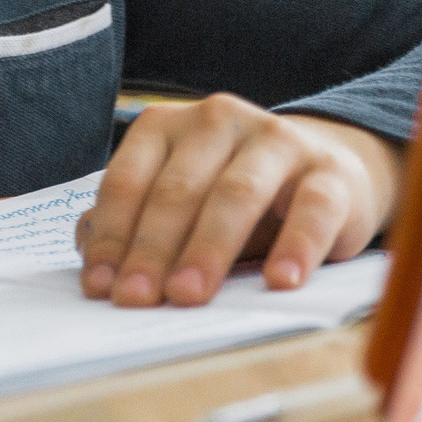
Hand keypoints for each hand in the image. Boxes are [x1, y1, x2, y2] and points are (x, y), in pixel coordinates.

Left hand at [74, 94, 401, 307]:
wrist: (327, 177)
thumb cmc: (234, 200)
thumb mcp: (180, 206)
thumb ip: (134, 226)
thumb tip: (92, 265)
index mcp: (169, 127)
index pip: (129, 180)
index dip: (112, 235)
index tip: (100, 287)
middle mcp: (218, 122)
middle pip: (178, 188)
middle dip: (153, 248)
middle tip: (138, 300)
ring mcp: (277, 141)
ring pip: (237, 192)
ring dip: (209, 248)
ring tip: (190, 296)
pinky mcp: (329, 172)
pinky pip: (313, 207)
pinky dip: (296, 245)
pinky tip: (280, 281)